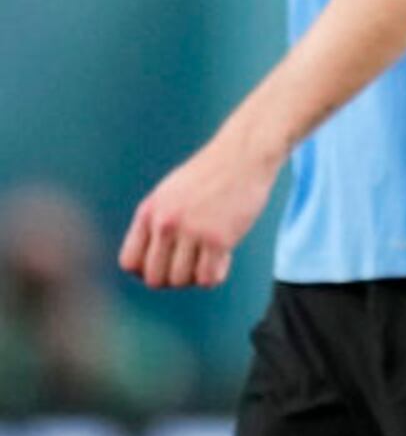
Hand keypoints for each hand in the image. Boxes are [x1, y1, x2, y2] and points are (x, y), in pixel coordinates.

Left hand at [120, 127, 283, 288]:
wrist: (245, 154)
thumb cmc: (212, 174)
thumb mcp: (170, 193)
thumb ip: (157, 222)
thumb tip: (149, 264)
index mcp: (149, 211)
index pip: (130, 262)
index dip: (147, 270)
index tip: (167, 263)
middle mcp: (165, 223)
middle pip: (155, 278)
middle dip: (173, 279)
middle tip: (191, 265)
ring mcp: (192, 231)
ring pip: (182, 280)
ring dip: (196, 276)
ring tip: (210, 258)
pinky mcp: (219, 238)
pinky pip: (208, 278)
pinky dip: (216, 275)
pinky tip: (225, 258)